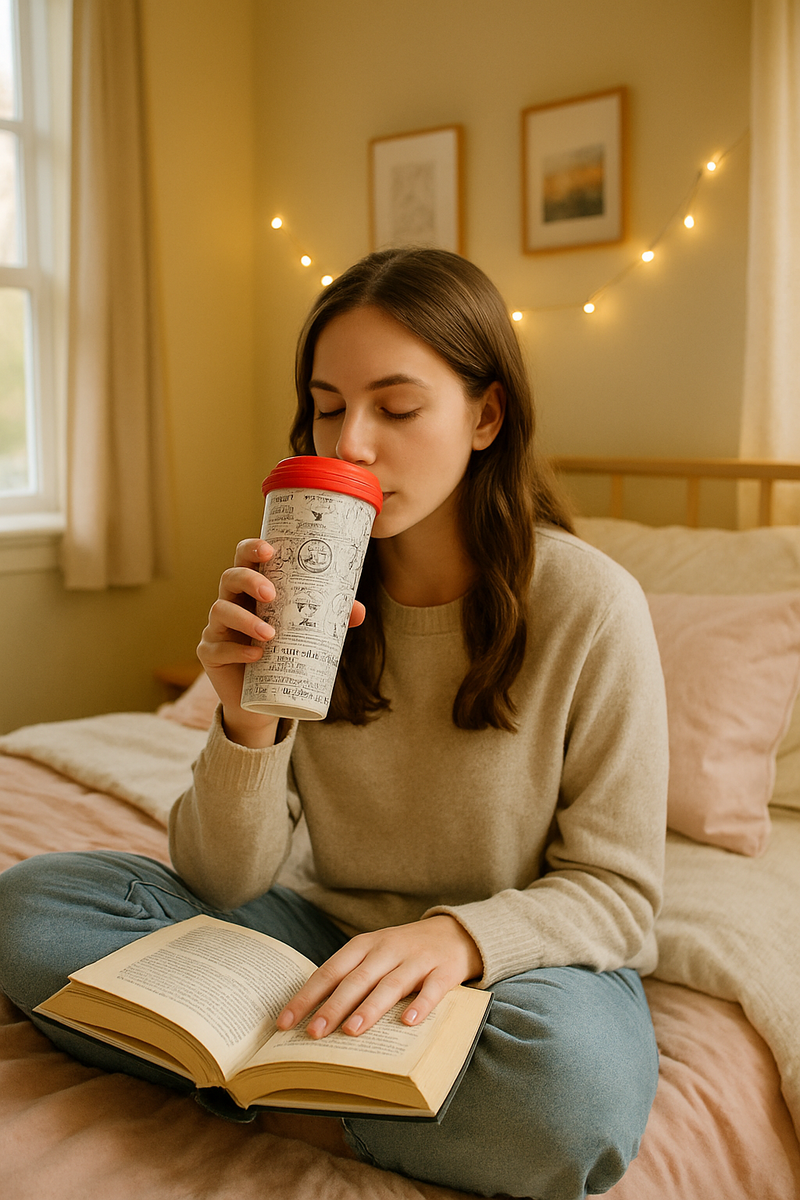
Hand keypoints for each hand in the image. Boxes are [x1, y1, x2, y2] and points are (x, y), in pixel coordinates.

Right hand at [197, 538, 365, 746]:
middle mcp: (231, 602)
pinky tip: (255, 654)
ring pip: (221, 610)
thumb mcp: (306, 633)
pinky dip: (237, 650)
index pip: (245, 559)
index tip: (270, 549)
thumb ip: (330, 619)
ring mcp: (217, 627)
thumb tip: (359, 611)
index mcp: (252, 590)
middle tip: (271, 594)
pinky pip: (217, 647)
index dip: (252, 548)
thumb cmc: (282, 652)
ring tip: (270, 634)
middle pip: (230, 577)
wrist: (262, 698)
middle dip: (249, 580)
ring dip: (245, 619)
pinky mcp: (210, 653)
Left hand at [276, 915, 482, 1038]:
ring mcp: (417, 959)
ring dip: (370, 1007)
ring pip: (390, 984)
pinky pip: (432, 989)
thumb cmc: (402, 952)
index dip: (307, 996)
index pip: (329, 971)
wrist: (454, 933)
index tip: (285, 1022)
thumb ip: (349, 978)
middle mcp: (388, 949)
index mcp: (364, 946)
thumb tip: (313, 1017)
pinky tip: (409, 1022)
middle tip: (314, 1033)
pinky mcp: (444, 970)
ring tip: (352, 1030)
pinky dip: (421, 1005)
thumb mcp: (373, 955)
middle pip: (357, 979)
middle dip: (333, 1006)